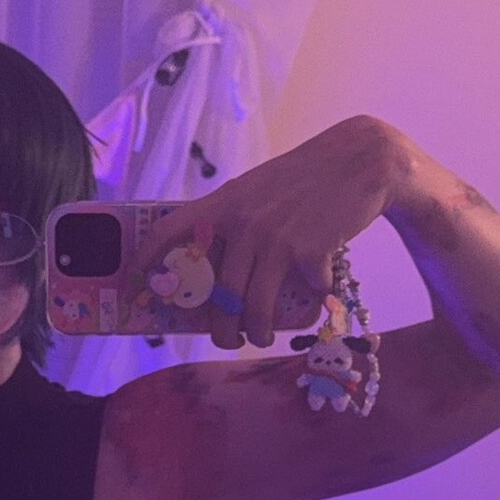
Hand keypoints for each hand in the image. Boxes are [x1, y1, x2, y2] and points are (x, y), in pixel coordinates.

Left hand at [128, 114, 406, 350]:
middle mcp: (244, 223)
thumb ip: (234, 216)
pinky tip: (321, 290)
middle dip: (220, 327)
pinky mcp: (309, 253)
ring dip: (257, 332)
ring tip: (261, 338)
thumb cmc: (307, 179)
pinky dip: (315, 300)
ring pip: (254, 307)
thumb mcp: (259, 188)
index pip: (171, 229)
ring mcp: (276, 239)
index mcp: (226, 203)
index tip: (137, 282)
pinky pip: (306, 293)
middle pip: (219, 294)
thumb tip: (214, 263)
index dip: (149, 258)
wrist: (362, 161)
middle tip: (226, 339)